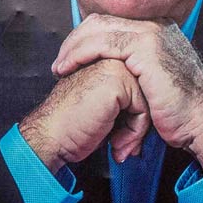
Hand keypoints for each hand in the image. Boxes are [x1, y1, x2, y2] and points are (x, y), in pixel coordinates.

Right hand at [18, 57, 151, 175]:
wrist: (50, 136)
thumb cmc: (71, 126)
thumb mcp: (102, 107)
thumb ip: (123, 98)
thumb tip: (152, 110)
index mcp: (105, 60)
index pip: (140, 87)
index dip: (133, 118)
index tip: (119, 137)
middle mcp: (110, 58)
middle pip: (147, 93)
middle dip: (137, 125)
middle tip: (121, 144)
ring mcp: (114, 66)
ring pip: (148, 101)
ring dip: (135, 131)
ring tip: (118, 145)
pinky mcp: (118, 80)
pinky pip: (143, 109)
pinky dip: (134, 132)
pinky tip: (115, 142)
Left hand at [50, 15, 202, 173]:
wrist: (201, 121)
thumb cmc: (177, 110)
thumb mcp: (151, 81)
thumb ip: (133, 68)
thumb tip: (108, 69)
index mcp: (156, 30)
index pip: (108, 23)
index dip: (84, 39)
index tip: (67, 59)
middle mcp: (154, 26)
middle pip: (100, 21)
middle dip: (74, 41)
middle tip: (59, 63)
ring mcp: (151, 32)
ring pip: (97, 29)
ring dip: (72, 48)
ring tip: (59, 67)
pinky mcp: (145, 46)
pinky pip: (101, 43)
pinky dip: (79, 53)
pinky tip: (67, 67)